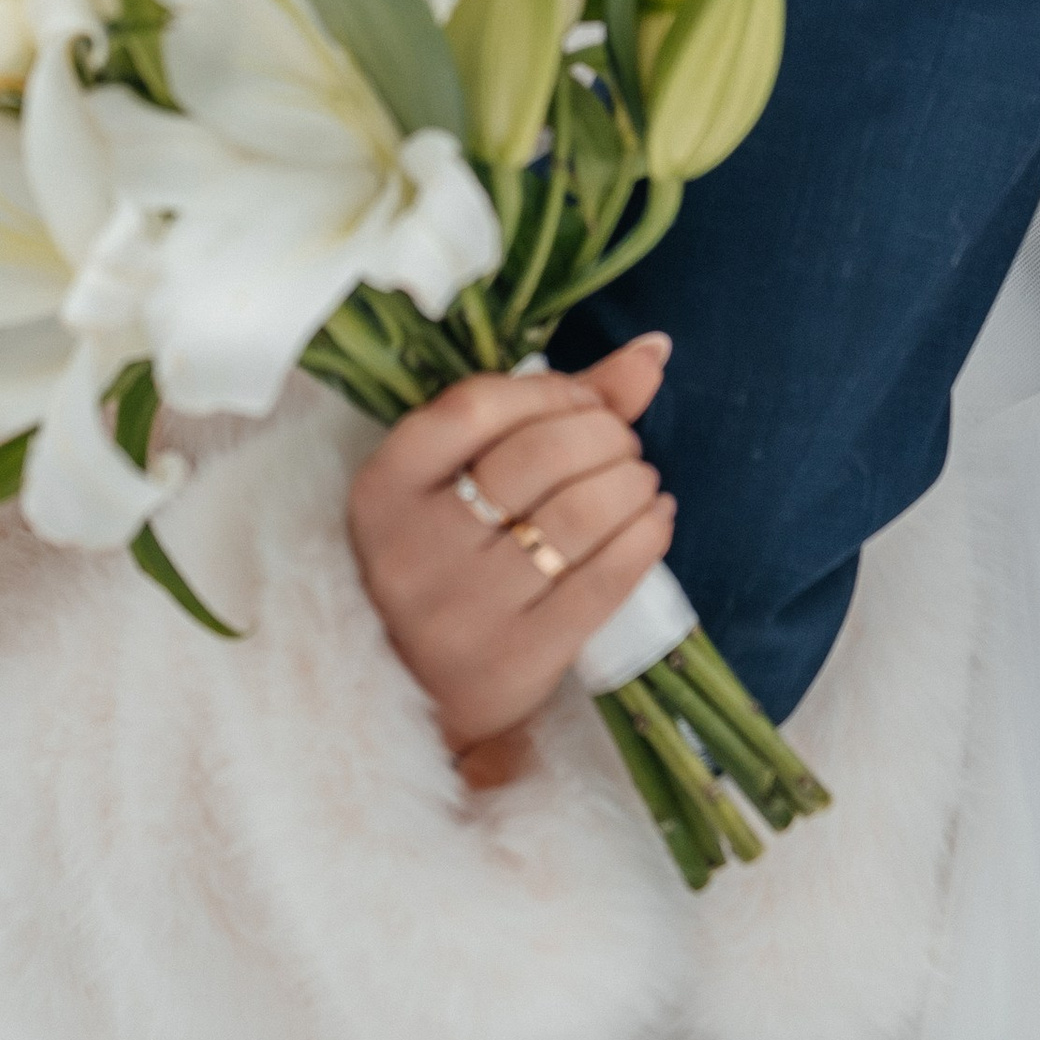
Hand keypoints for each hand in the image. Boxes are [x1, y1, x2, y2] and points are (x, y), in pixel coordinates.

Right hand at [346, 338, 674, 782]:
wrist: (418, 690)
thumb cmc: (448, 559)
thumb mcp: (460, 480)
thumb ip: (551, 407)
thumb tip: (654, 349)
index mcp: (384, 489)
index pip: (475, 406)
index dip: (549, 391)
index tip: (583, 401)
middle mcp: (414, 546)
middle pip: (537, 457)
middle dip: (603, 435)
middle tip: (622, 445)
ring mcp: (464, 608)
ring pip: (577, 516)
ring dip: (631, 483)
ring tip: (639, 481)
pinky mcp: (517, 658)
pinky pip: (603, 582)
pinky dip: (645, 538)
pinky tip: (654, 519)